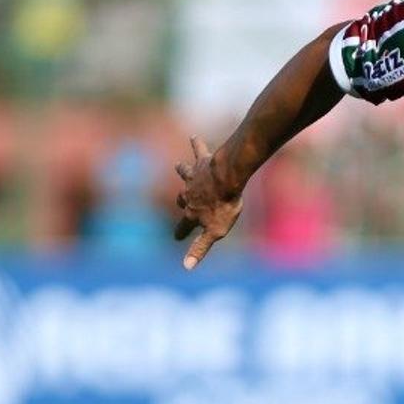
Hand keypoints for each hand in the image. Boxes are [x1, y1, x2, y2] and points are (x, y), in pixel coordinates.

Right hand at [172, 135, 242, 268]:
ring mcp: (195, 177)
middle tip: (181, 202)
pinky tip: (194, 136)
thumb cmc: (223, 206)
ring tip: (178, 167)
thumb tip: (186, 267)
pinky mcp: (203, 163)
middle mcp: (189, 194)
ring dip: (182, 171)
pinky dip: (196, 144)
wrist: (227, 178)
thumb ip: (200, 248)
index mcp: (192, 212)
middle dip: (181, 201)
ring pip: (185, 174)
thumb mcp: (214, 232)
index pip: (184, 226)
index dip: (180, 233)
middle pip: (182, 198)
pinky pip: (199, 151)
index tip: (176, 238)